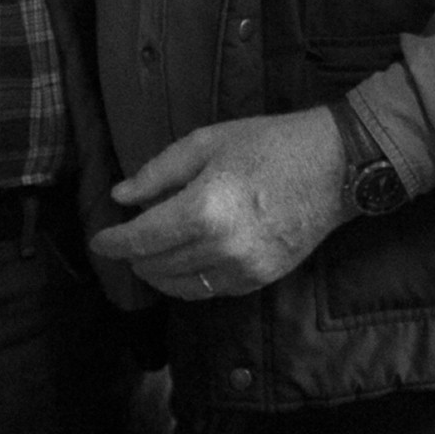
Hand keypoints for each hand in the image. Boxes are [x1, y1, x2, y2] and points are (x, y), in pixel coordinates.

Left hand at [88, 108, 347, 300]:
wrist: (336, 167)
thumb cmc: (269, 145)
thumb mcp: (207, 142)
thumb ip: (158, 173)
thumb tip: (121, 197)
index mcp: (203, 210)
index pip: (141, 239)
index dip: (113, 242)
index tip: (98, 240)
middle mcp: (221, 248)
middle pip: (156, 266)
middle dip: (133, 257)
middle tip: (124, 241)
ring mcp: (243, 269)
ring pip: (180, 286)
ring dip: (156, 274)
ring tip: (148, 256)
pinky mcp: (261, 280)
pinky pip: (210, 291)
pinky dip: (188, 281)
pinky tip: (182, 263)